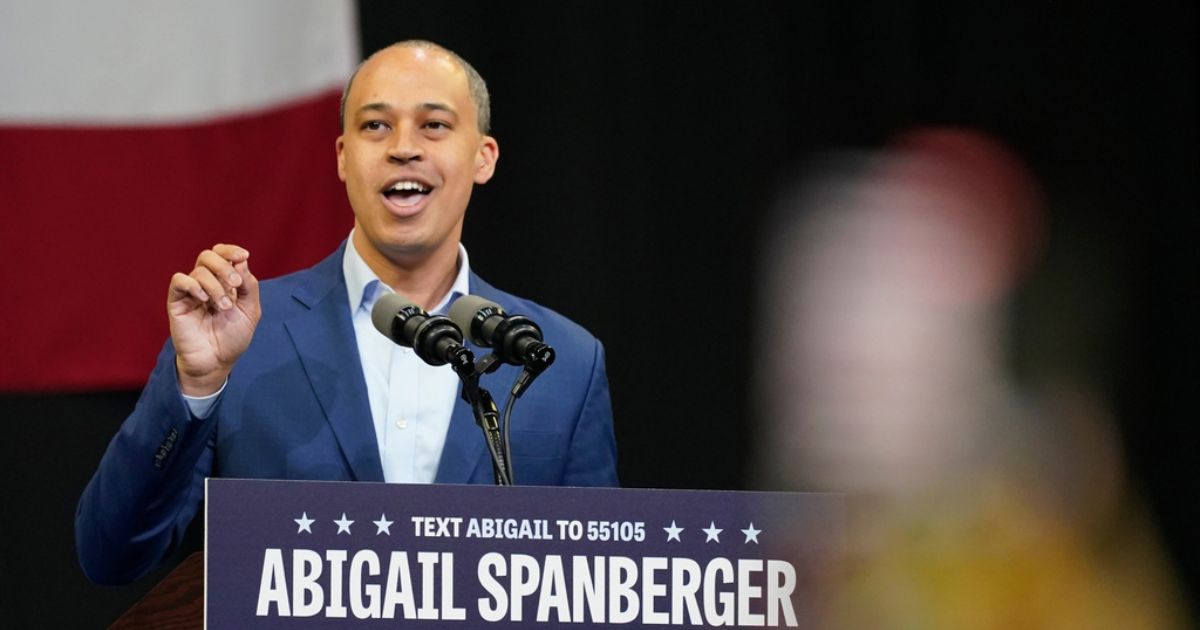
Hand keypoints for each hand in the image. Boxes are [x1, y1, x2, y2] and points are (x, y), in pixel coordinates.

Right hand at [167, 244, 261, 395]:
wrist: (217, 361)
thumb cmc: (233, 337)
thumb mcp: (250, 310)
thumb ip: (249, 285)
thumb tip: (242, 260)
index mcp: (224, 282)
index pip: (222, 254)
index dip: (231, 250)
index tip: (244, 256)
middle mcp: (206, 283)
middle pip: (208, 256)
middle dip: (224, 266)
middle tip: (235, 283)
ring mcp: (191, 292)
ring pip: (199, 270)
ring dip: (215, 286)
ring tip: (224, 307)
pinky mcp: (176, 302)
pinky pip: (179, 281)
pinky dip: (193, 285)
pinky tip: (204, 299)